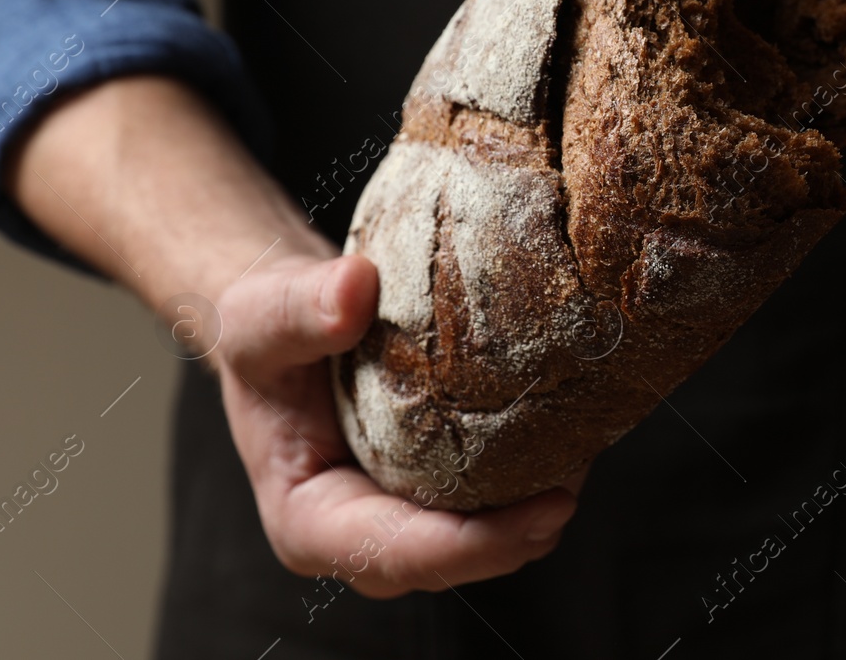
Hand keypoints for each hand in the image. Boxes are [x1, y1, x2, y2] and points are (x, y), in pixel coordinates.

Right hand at [214, 249, 581, 598]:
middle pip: (454, 557)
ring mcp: (405, 514)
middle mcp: (363, 533)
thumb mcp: (259, 315)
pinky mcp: (438, 487)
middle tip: (578, 481)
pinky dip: (532, 471)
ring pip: (483, 534)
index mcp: (311, 521)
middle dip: (520, 534)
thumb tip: (354, 288)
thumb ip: (297, 307)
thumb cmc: (262, 331)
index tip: (545, 511)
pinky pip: (491, 496)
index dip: (476, 545)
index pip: (398, 553)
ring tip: (586, 452)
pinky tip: (572, 430)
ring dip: (535, 504)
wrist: (286, 322)